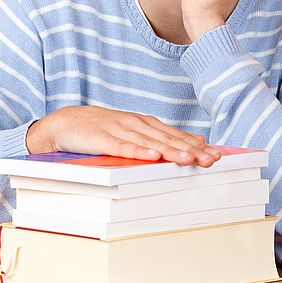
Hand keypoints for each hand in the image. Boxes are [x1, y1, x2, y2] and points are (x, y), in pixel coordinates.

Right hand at [26, 105, 221, 166]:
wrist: (65, 122)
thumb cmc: (102, 130)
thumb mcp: (132, 132)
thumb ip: (159, 137)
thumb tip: (192, 143)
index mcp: (145, 123)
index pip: (175, 135)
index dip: (196, 145)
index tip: (216, 155)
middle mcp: (136, 124)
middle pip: (167, 138)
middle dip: (191, 150)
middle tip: (210, 160)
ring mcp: (119, 129)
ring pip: (150, 142)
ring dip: (170, 150)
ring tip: (189, 159)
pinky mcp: (102, 138)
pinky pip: (123, 146)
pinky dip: (138, 150)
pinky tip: (152, 156)